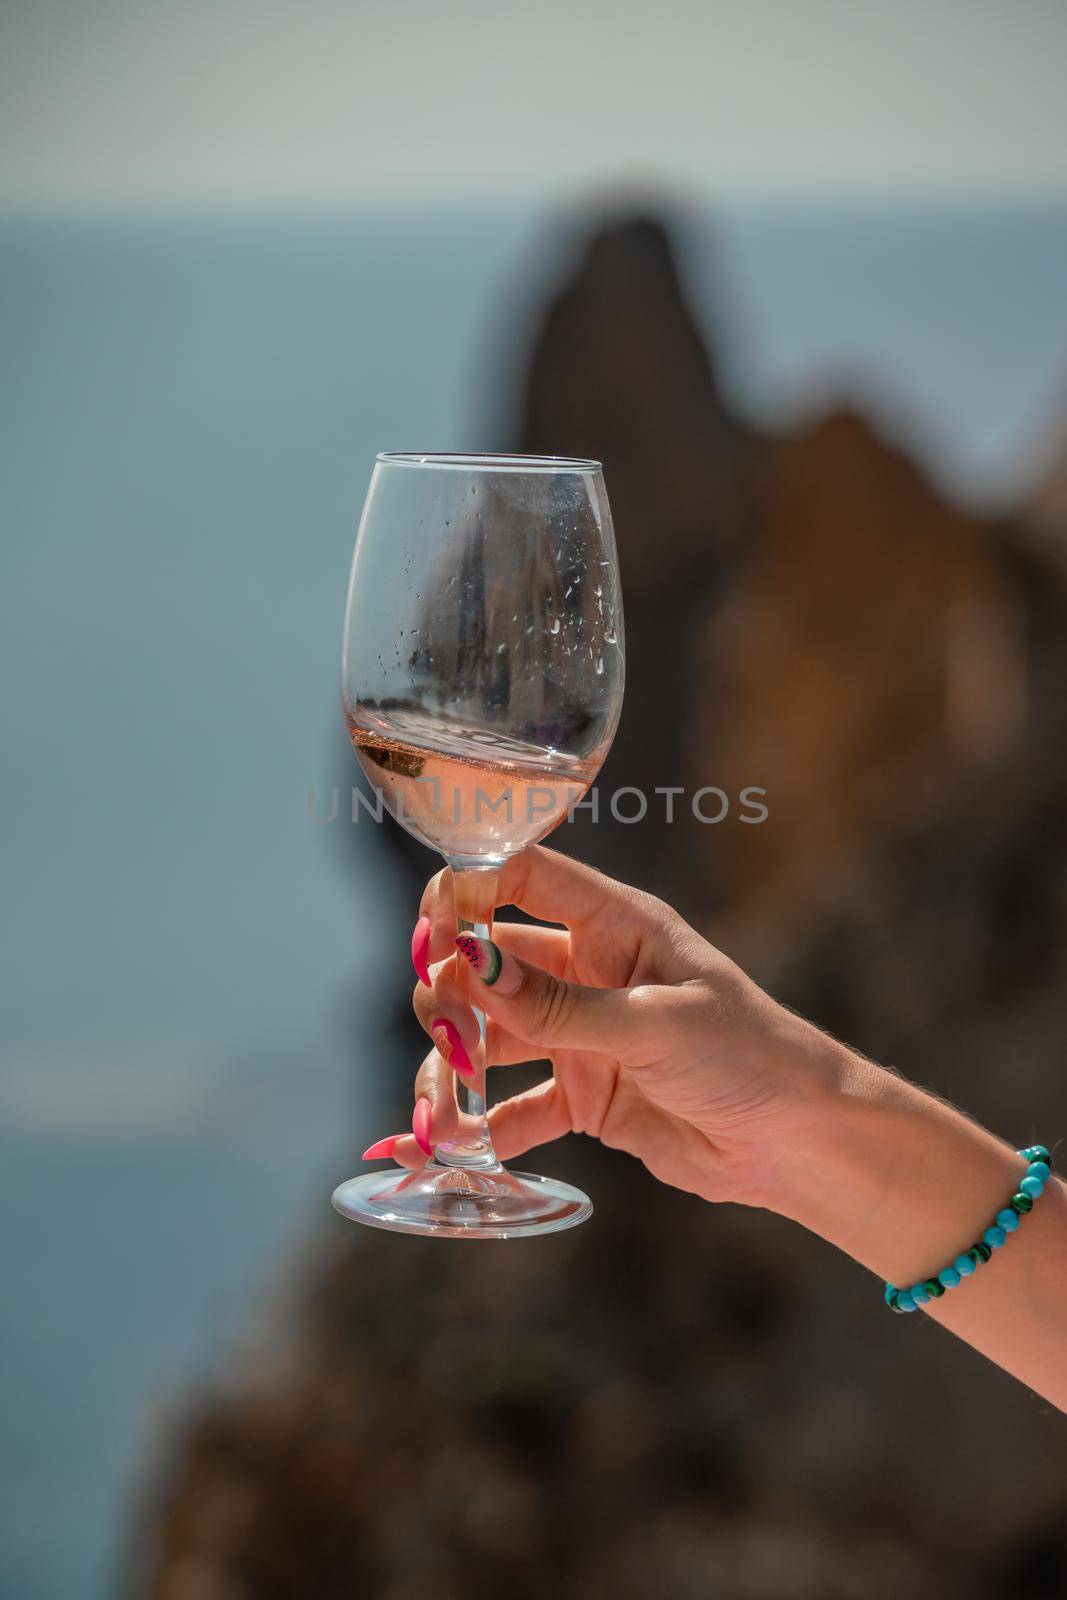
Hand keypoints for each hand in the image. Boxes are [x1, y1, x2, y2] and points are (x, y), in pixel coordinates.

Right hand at [366, 846, 852, 1208]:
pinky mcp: (581, 1096)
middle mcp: (586, 970)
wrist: (799, 1140)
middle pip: (484, 960)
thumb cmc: (749, 1054)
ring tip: (440, 1115)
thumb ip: (559, 1006)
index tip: (432, 936)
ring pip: (487, 1037)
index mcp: (613, 924)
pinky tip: (446, 1151)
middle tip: (449, 1039)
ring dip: (452, 1069)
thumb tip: (469, 965)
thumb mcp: (654, 1024)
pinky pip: (512, 1109)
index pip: (520, 876)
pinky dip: (478, 1129)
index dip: (467, 892)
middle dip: (451, 994)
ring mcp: (579, 1034)